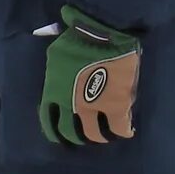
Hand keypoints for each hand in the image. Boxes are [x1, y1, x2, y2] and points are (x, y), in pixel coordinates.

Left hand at [38, 5, 141, 146]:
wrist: (103, 35)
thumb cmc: (76, 41)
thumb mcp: (55, 60)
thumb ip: (56, 78)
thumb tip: (59, 87)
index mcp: (54, 94)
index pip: (49, 122)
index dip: (55, 132)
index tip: (59, 136)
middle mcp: (71, 106)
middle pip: (72, 133)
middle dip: (77, 138)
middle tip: (84, 137)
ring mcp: (95, 108)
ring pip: (95, 134)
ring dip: (99, 137)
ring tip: (104, 135)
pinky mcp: (117, 106)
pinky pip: (119, 128)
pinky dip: (122, 132)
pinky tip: (125, 131)